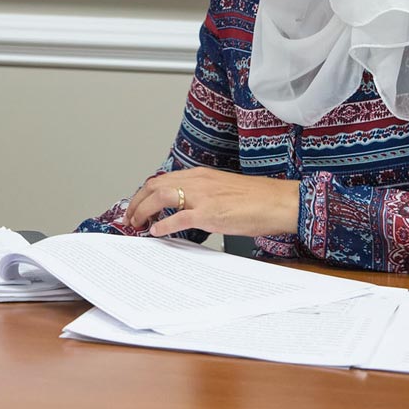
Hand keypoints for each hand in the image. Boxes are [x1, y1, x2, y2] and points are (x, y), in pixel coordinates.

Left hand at [124, 167, 299, 238]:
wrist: (279, 201)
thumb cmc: (257, 199)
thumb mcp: (223, 191)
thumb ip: (202, 196)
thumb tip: (185, 211)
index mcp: (201, 175)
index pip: (162, 180)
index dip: (144, 193)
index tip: (137, 205)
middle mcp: (198, 181)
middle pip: (155, 186)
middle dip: (137, 202)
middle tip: (129, 218)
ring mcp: (204, 197)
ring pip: (161, 197)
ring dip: (143, 211)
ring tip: (136, 224)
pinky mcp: (211, 213)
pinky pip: (179, 218)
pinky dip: (164, 225)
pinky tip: (156, 232)